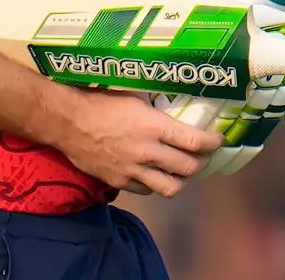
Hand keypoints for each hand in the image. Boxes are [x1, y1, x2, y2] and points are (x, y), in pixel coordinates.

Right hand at [53, 89, 222, 196]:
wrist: (66, 120)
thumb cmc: (99, 98)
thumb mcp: (132, 94)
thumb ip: (154, 105)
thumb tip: (175, 100)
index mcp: (153, 126)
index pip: (195, 141)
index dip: (212, 143)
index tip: (218, 140)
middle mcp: (147, 151)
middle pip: (188, 168)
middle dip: (201, 163)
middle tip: (202, 155)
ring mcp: (133, 170)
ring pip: (170, 188)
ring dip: (181, 180)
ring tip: (182, 171)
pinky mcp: (119, 181)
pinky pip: (147, 190)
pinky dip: (155, 184)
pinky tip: (155, 174)